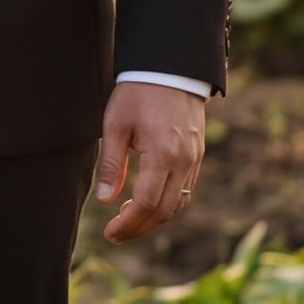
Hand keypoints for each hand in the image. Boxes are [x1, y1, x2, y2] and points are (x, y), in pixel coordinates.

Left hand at [95, 81, 206, 243]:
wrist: (171, 69)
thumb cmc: (138, 93)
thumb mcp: (115, 125)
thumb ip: (112, 164)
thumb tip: (105, 200)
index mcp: (162, 155)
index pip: (145, 204)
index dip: (127, 224)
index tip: (109, 233)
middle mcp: (184, 162)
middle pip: (164, 211)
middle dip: (139, 227)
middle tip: (115, 234)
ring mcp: (195, 159)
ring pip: (177, 203)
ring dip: (153, 218)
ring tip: (127, 220)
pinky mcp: (198, 155)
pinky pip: (185, 190)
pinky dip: (167, 203)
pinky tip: (147, 202)